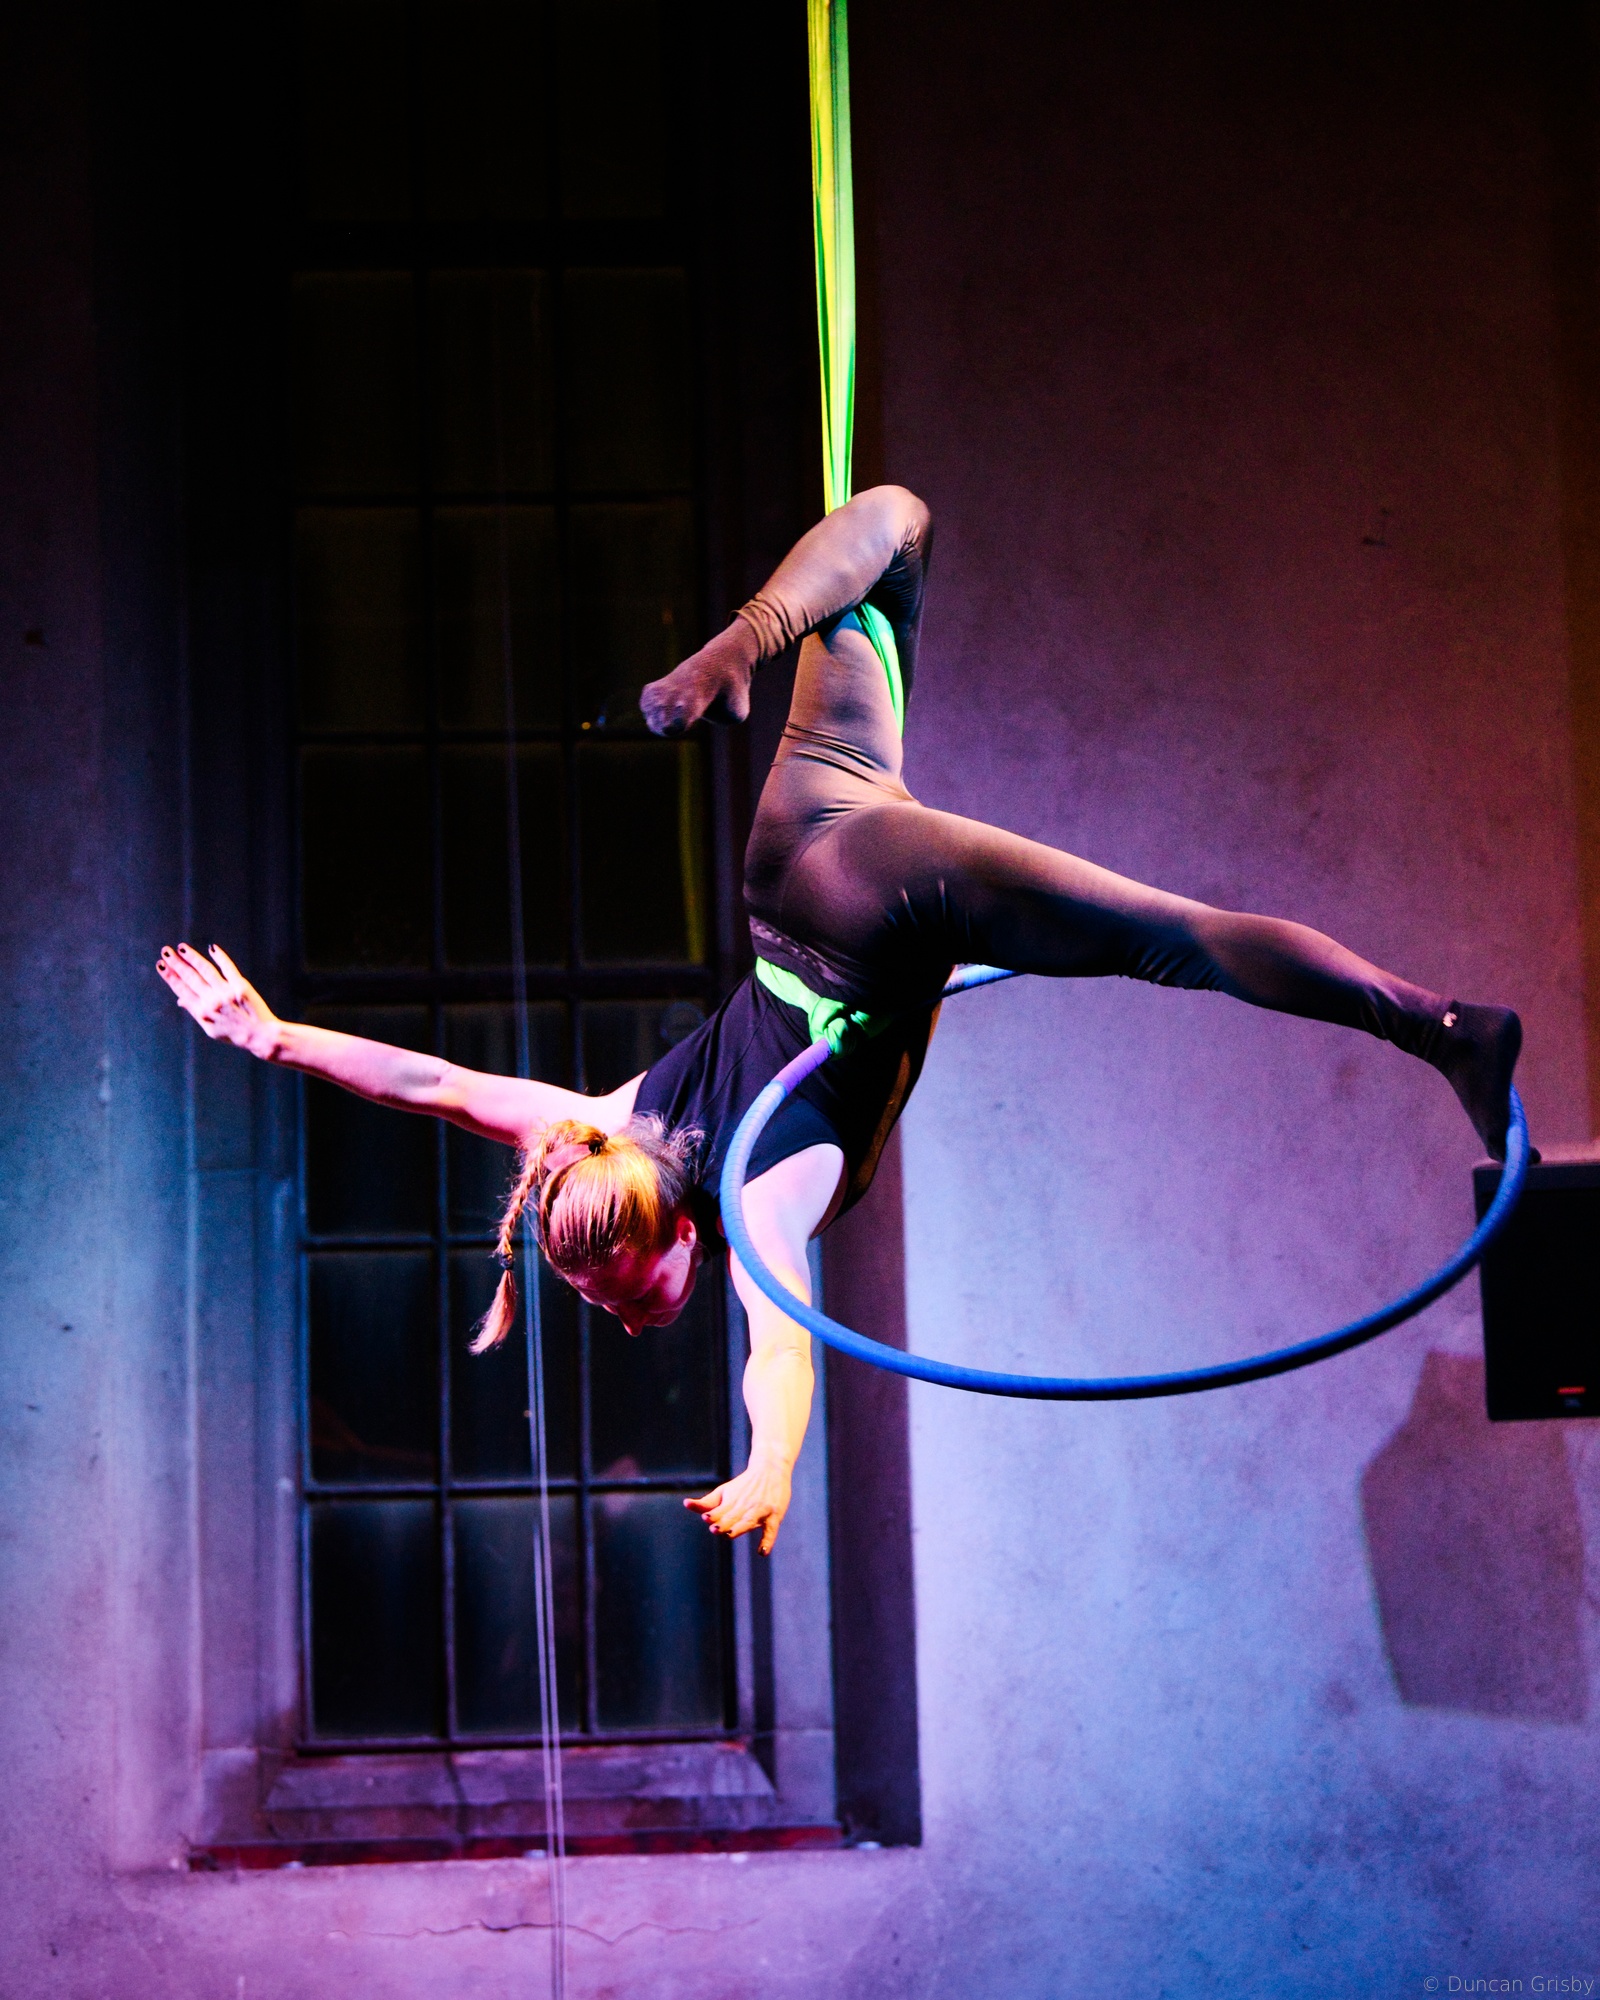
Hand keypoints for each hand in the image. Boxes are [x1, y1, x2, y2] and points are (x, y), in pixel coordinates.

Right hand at [156, 942, 279, 1058]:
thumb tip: (180, 999)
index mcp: (202, 1012)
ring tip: (182, 948)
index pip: (182, 990)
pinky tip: (212, 948)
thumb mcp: (210, 1028)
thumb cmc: (234, 1032)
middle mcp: (212, 1001)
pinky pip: (228, 968)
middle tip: (166, 951)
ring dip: (192, 958)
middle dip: (176, 964)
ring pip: (206, 970)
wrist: (260, 1035)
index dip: (170, 977)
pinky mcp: (241, 987)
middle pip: (191, 978)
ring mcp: (226, 993)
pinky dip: (220, 957)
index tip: (161, 965)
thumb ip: (195, 1012)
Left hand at [685, 1457, 791, 1555]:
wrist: (770, 1469)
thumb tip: (685, 1504)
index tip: (706, 1517)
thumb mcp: (724, 1492)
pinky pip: (771, 1529)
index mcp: (732, 1500)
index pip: (720, 1510)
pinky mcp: (774, 1515)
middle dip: (724, 1523)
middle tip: (714, 1529)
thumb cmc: (743, 1485)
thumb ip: (706, 1503)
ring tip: (729, 1534)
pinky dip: (768, 1540)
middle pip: (733, 1516)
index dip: (713, 1515)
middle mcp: (745, 1505)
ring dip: (739, 1527)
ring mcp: (760, 1510)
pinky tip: (762, 1552)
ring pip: (749, 1520)